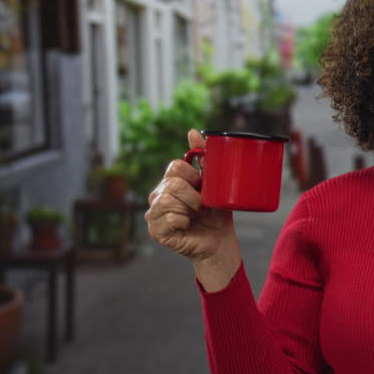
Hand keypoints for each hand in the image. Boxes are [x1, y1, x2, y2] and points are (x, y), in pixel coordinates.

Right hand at [144, 129, 235, 261]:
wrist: (220, 241)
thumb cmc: (216, 213)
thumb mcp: (214, 182)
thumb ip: (203, 158)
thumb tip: (192, 132)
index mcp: (169, 181)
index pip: (175, 167)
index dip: (194, 176)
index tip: (203, 188)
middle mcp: (157, 195)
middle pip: (174, 184)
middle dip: (195, 196)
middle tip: (202, 206)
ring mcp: (153, 214)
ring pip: (170, 200)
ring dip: (191, 209)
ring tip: (195, 216)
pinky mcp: (155, 231)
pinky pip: (170, 218)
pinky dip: (184, 222)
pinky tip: (187, 227)